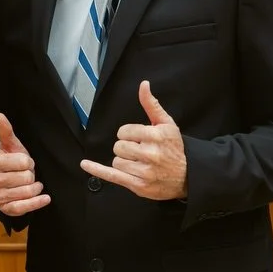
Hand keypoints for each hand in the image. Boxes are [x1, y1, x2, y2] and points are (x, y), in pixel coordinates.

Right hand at [0, 113, 50, 215]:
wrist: (9, 182)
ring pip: (26, 192)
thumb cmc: (12, 162)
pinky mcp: (5, 209)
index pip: (21, 162)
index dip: (28, 161)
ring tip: (32, 184)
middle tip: (27, 174)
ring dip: (35, 187)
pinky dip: (37, 202)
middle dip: (31, 175)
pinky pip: (24, 207)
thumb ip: (6, 132)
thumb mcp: (11, 146)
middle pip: (25, 178)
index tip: (24, 162)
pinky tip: (45, 198)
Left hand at [80, 81, 186, 200]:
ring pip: (116, 161)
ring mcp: (144, 172)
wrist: (187, 176)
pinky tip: (85, 164)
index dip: (128, 134)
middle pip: (118, 146)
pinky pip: (112, 176)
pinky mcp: (139, 186)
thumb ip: (151, 104)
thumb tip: (143, 85)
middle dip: (126, 148)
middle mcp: (150, 154)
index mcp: (156, 136)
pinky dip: (97, 170)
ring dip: (124, 160)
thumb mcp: (167, 124)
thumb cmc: (174, 148)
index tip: (138, 138)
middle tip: (140, 151)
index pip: (124, 131)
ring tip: (139, 163)